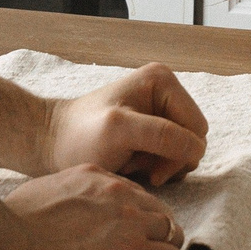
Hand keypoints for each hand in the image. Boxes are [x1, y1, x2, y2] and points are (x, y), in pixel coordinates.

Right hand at [0, 165, 187, 249]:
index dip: (132, 216)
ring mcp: (130, 222)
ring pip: (173, 234)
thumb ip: (62, 198)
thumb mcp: (39, 194)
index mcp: (94, 176)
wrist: (3, 247)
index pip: (133, 193)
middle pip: (160, 211)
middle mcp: (118, 192)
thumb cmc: (5, 226)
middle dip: (153, 232)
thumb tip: (59, 215)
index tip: (119, 235)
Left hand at [44, 63, 207, 184]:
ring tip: (128, 163)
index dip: (178, 153)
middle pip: (193, 141)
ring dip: (159, 166)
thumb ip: (161, 134)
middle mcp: (166, 93)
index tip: (145, 165)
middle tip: (134, 164)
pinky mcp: (152, 130)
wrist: (52, 145)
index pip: (197, 129)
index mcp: (163, 81)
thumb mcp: (119, 131)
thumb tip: (198, 147)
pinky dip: (152, 168)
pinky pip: (170, 157)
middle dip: (168, 160)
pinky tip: (127, 164)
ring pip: (183, 152)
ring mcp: (160, 112)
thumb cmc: (80, 137)